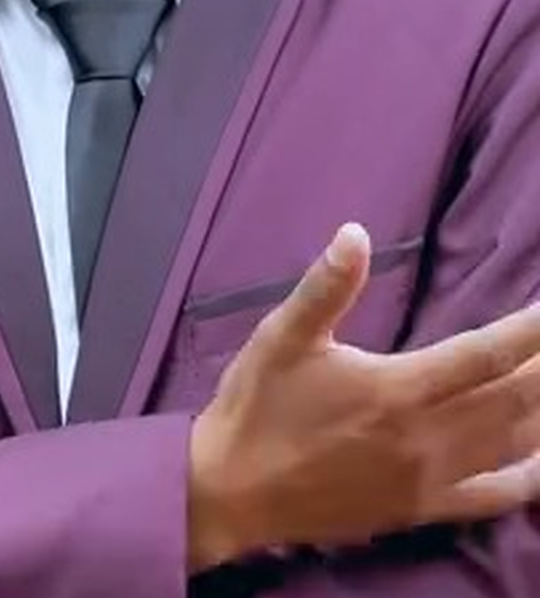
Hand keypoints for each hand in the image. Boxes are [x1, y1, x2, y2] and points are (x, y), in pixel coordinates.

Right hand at [187, 223, 539, 570]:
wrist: (231, 492)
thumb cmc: (256, 408)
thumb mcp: (281, 339)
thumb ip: (325, 288)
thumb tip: (355, 234)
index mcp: (398, 388)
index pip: (488, 353)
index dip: (532, 330)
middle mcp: (428, 435)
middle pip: (515, 396)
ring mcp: (432, 478)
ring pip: (516, 441)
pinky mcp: (424, 508)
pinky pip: (496, 494)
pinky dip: (532, 475)